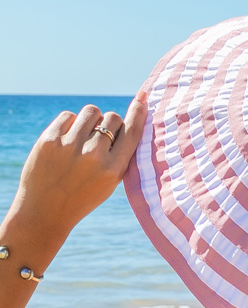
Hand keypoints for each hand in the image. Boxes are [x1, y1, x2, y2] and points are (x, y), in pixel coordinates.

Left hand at [10, 91, 147, 237]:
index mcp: (114, 169)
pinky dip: (70, 123)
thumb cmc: (83, 195)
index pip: (131, 132)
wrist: (45, 211)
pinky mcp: (49, 140)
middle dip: (109, 124)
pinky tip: (66, 139)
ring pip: (91, 111)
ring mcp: (70, 147)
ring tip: (83, 135)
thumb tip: (126, 119)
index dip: (138, 112)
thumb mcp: (110, 182)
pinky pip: (68, 115)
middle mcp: (94, 156)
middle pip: (112, 118)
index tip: (142, 97)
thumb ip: (119, 155)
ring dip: (91, 119)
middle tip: (99, 139)